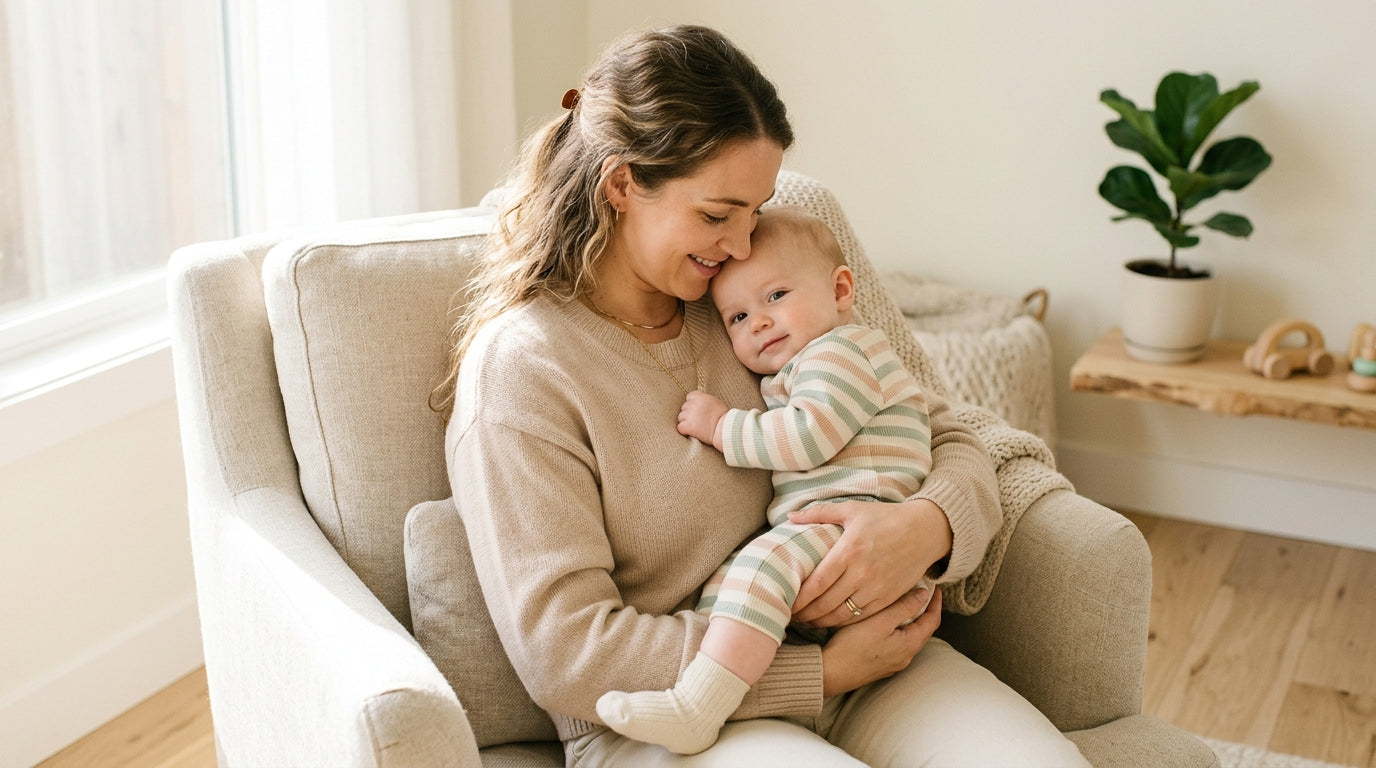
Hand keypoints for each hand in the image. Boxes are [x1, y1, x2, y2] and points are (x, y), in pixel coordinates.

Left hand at [678, 390, 727, 446]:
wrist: (726, 429)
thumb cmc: (724, 418)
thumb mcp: (716, 403)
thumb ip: (705, 401)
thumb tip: (699, 402)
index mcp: (701, 397)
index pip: (689, 397)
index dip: (692, 404)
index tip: (697, 411)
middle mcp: (694, 404)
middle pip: (684, 408)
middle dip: (689, 414)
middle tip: (698, 421)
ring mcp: (690, 415)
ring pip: (681, 418)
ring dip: (686, 422)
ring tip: (696, 427)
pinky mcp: (688, 426)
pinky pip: (680, 427)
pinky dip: (684, 431)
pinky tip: (691, 433)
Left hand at [791, 497, 951, 627]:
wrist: (926, 530)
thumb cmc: (886, 517)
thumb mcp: (852, 510)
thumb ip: (819, 513)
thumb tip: (790, 515)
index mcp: (849, 551)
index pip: (817, 582)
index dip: (800, 597)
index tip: (786, 601)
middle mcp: (862, 573)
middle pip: (826, 603)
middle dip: (806, 613)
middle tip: (791, 615)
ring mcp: (876, 588)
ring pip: (842, 614)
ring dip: (821, 621)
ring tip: (807, 621)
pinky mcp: (888, 598)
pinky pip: (861, 617)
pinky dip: (843, 622)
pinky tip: (830, 621)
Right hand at [821, 586, 940, 696]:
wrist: (830, 673)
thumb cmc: (853, 646)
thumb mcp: (880, 621)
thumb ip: (904, 607)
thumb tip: (924, 595)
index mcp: (909, 644)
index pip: (932, 620)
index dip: (936, 602)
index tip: (935, 587)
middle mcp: (906, 656)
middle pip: (923, 630)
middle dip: (925, 611)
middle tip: (921, 592)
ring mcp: (894, 663)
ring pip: (909, 637)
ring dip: (911, 620)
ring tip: (904, 604)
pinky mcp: (881, 665)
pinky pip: (897, 644)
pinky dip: (899, 630)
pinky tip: (887, 623)